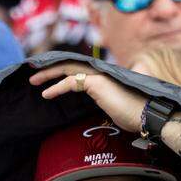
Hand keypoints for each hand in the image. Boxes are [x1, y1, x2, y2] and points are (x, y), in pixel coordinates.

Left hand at [30, 62, 149, 132]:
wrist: (147, 115)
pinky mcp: (97, 82)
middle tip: (33, 75)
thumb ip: (101, 102)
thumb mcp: (112, 107)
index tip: (47, 77)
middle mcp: (100, 72)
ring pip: (67, 68)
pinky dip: (57, 87)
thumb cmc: (133, 115)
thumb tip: (96, 107)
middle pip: (69, 64)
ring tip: (33, 80)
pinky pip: (71, 82)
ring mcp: (99, 75)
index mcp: (103, 76)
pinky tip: (46, 94)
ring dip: (48, 73)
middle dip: (50, 68)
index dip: (61, 71)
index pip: (77, 69)